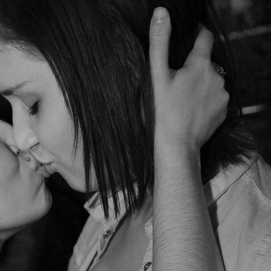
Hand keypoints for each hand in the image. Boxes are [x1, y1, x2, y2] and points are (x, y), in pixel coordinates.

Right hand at [150, 7, 228, 151]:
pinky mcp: (223, 111)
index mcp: (200, 65)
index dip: (196, 34)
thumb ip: (159, 42)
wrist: (177, 147)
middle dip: (194, 66)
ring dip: (200, 83)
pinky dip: (205, 100)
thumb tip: (161, 12)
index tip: (187, 38)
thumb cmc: (163, 113)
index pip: (204, 37)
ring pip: (211, 81)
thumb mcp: (157, 76)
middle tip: (176, 80)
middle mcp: (216, 77)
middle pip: (206, 62)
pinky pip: (215, 98)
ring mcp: (222, 95)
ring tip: (183, 98)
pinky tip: (191, 109)